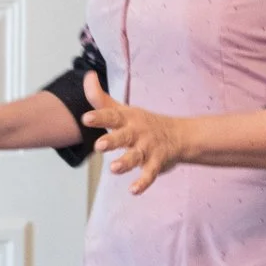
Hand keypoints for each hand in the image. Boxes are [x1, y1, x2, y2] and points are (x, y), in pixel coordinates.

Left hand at [80, 71, 188, 193]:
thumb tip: (87, 75)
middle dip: (112, 140)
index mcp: (127, 118)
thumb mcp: (122, 110)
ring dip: (125, 163)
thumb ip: (100, 98)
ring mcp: (148, 148)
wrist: (179, 135)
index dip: (99, 117)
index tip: (86, 119)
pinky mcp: (156, 162)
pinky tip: (133, 190)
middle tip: (99, 146)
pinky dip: (143, 182)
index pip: (111, 115)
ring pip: (136, 156)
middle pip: (123, 136)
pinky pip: (149, 174)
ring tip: (114, 169)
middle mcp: (137, 132)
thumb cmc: (142, 123)